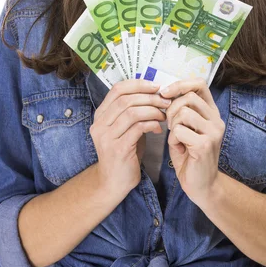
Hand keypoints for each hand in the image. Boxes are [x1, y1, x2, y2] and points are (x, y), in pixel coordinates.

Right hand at [89, 79, 169, 194]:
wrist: (114, 182)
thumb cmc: (124, 152)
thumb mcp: (125, 128)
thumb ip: (133, 111)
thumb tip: (154, 92)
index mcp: (100, 115)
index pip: (117, 89)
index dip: (138, 84)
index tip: (156, 86)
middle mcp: (100, 124)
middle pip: (126, 99)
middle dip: (149, 97)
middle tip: (165, 101)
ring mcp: (106, 137)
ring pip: (132, 112)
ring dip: (152, 110)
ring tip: (164, 115)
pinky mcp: (118, 149)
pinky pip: (137, 128)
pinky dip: (151, 124)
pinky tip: (159, 128)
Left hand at [161, 78, 224, 202]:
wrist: (202, 186)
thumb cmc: (189, 156)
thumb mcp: (185, 128)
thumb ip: (180, 110)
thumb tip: (164, 93)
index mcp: (211, 112)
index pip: (199, 84)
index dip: (180, 84)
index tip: (164, 93)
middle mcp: (216, 119)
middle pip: (189, 96)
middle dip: (171, 108)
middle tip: (169, 124)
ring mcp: (213, 132)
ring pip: (184, 112)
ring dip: (172, 124)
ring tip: (175, 136)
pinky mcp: (205, 145)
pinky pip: (180, 130)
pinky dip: (173, 138)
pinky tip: (178, 147)